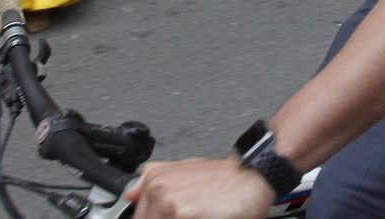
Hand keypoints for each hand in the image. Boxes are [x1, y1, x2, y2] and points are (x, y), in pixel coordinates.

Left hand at [126, 156, 274, 218]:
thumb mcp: (183, 169)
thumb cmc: (223, 178)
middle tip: (189, 214)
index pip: (138, 216)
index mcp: (154, 180)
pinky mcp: (186, 215)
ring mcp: (171, 205)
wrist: (253, 177)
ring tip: (199, 215)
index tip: (167, 217)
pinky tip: (204, 217)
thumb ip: (153, 181)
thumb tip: (132, 193)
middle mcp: (159, 191)